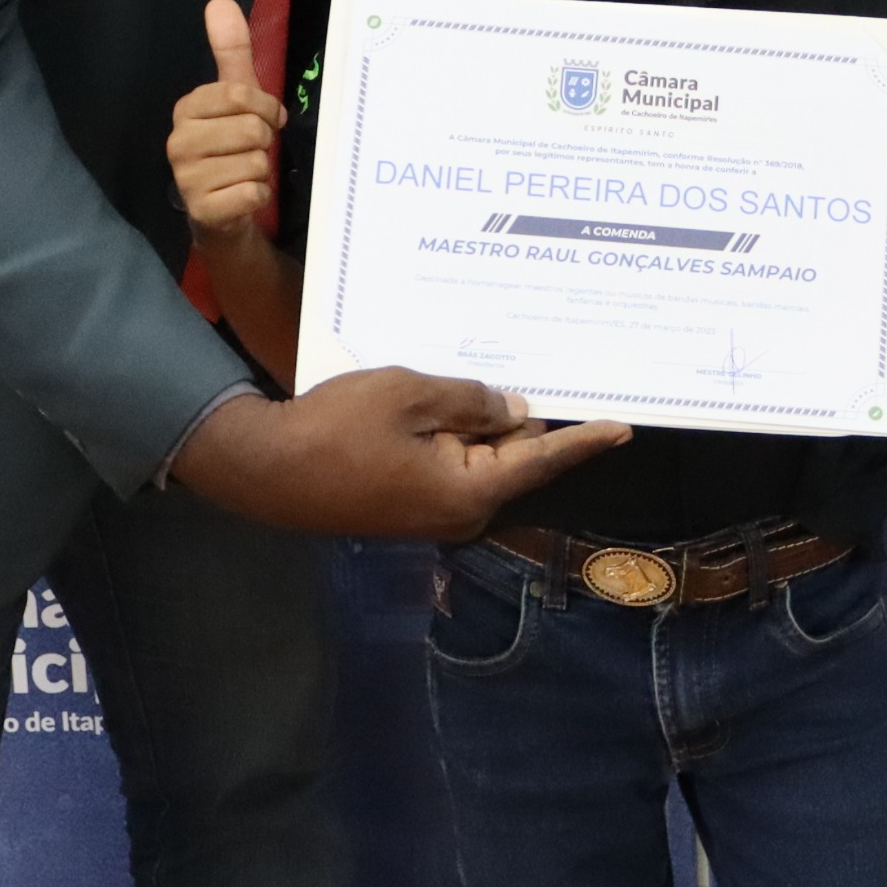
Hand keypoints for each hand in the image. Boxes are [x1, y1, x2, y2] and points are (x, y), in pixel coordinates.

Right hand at [166, 0, 283, 236]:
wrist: (223, 210)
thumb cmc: (232, 145)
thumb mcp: (236, 95)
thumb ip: (230, 51)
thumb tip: (219, 1)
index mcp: (186, 109)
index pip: (239, 94)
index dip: (264, 107)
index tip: (264, 117)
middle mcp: (178, 141)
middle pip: (251, 129)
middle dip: (265, 139)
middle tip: (254, 149)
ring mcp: (186, 178)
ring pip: (256, 161)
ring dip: (261, 168)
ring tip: (244, 171)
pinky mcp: (202, 209)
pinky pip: (253, 192)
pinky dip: (258, 194)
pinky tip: (242, 195)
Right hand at [171, 366, 630, 541]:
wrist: (262, 470)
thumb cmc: (337, 429)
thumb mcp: (412, 395)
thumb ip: (471, 400)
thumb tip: (514, 409)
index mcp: (471, 491)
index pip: (543, 458)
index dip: (584, 439)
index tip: (623, 426)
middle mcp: (459, 513)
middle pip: (512, 458)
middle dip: (527, 419)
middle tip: (556, 372)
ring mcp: (430, 514)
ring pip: (478, 458)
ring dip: (485, 422)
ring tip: (501, 376)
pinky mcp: (405, 505)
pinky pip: (447, 463)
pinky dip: (455, 433)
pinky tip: (453, 399)